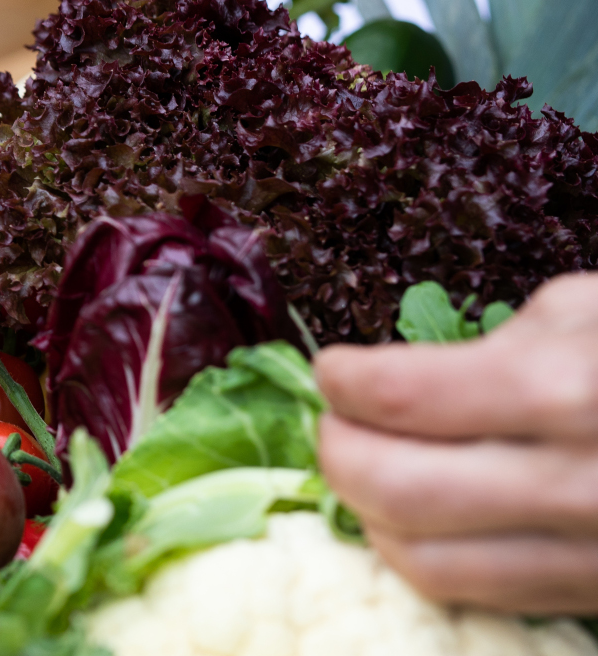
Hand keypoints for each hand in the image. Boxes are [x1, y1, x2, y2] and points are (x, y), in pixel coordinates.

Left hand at [316, 272, 597, 613]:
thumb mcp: (588, 310)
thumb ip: (492, 344)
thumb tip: (397, 381)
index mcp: (564, 388)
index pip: (400, 397)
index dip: (341, 380)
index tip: (330, 368)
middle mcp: (574, 481)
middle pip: (394, 489)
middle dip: (335, 451)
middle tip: (333, 421)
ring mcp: (591, 550)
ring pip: (425, 562)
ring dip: (369, 516)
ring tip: (365, 470)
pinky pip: (484, 594)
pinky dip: (427, 556)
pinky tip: (419, 516)